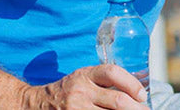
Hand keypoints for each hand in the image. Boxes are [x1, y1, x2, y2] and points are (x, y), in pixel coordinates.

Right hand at [21, 64, 147, 108]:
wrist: (36, 104)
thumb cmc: (68, 90)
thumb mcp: (83, 78)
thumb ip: (104, 81)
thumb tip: (137, 95)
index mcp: (85, 75)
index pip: (113, 73)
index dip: (132, 83)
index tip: (142, 95)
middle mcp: (81, 91)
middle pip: (117, 100)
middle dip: (136, 108)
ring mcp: (76, 109)